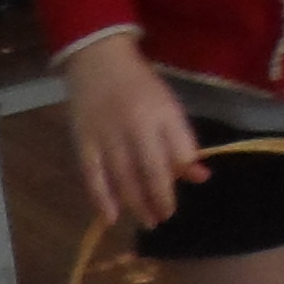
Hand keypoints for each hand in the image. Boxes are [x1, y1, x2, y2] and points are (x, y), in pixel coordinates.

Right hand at [62, 35, 205, 234]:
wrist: (98, 61)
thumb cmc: (140, 87)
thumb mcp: (169, 107)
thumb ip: (182, 142)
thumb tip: (200, 176)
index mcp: (161, 113)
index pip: (177, 153)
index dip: (179, 178)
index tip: (180, 196)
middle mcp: (135, 126)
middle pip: (150, 170)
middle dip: (160, 198)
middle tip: (165, 217)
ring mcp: (106, 135)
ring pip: (123, 178)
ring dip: (136, 204)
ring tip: (147, 222)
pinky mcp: (83, 142)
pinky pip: (93, 176)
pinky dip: (101, 199)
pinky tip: (111, 218)